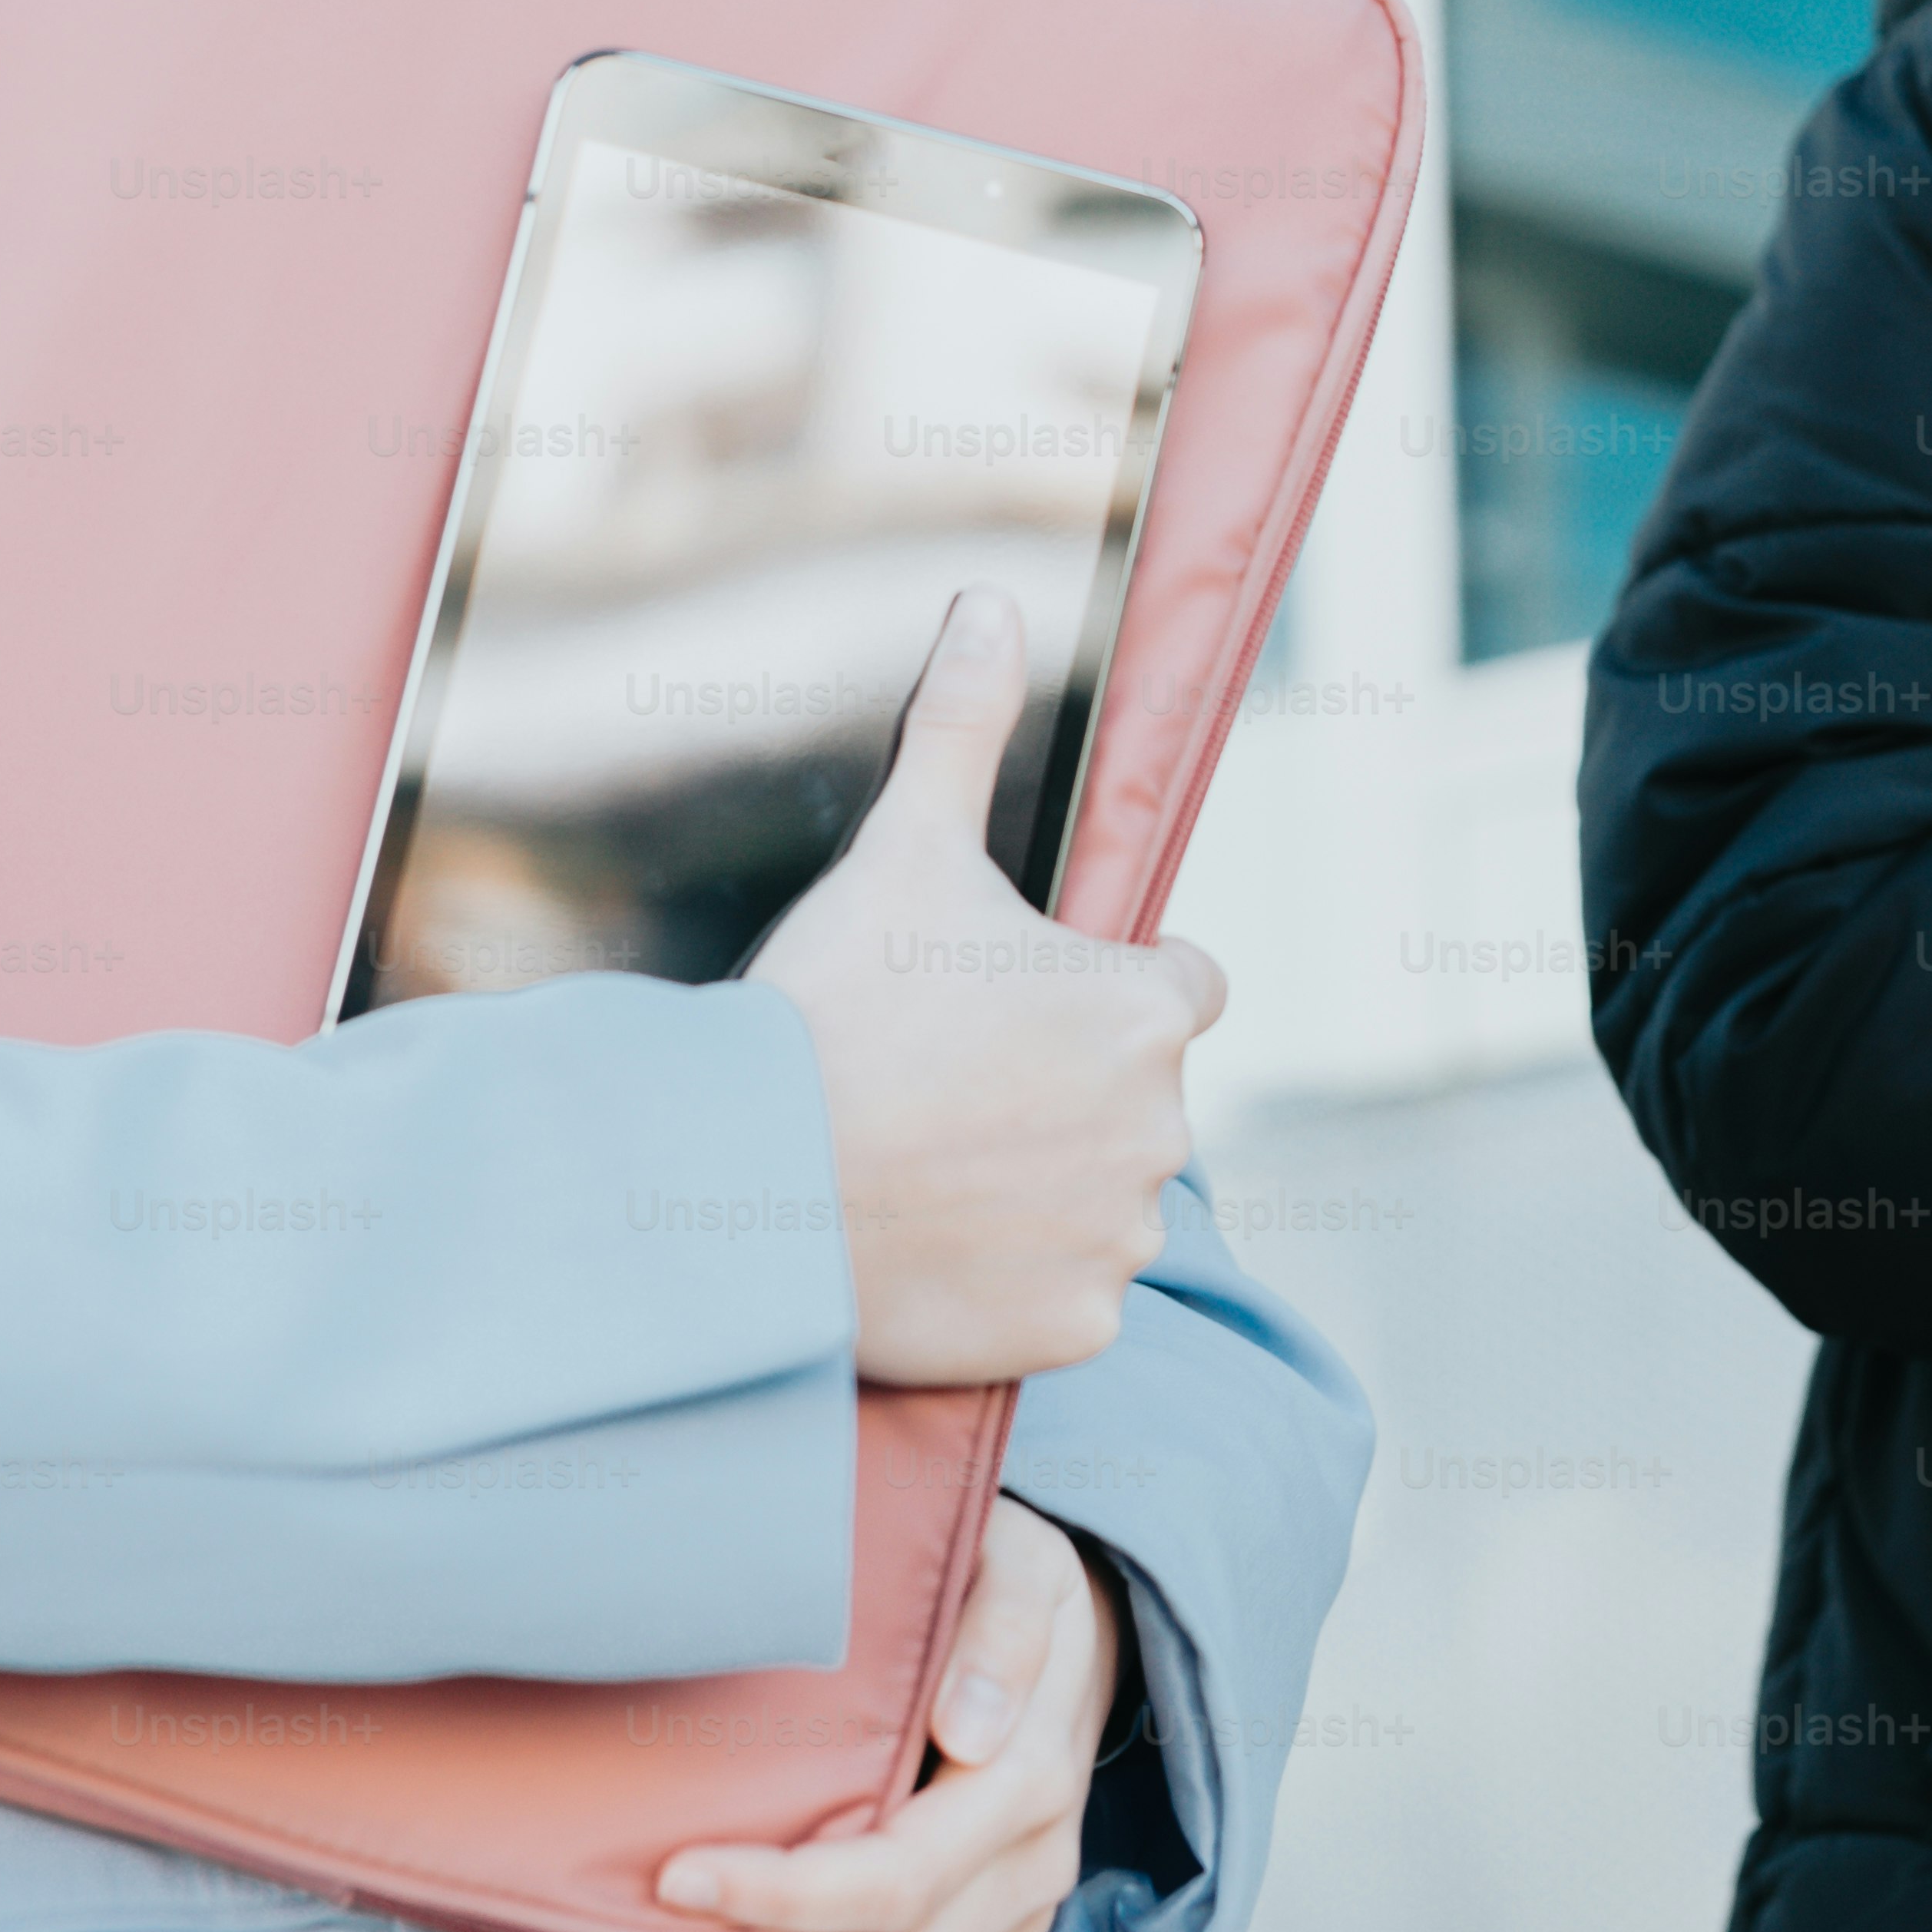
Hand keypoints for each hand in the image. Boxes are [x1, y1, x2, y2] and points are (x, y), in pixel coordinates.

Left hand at [635, 1494, 1124, 1931]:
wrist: (1075, 1638)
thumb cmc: (1013, 1585)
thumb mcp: (1021, 1567)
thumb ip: (1003, 1628)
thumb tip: (966, 1728)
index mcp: (1028, 1782)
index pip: (899, 1873)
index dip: (785, 1891)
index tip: (675, 1879)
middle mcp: (1027, 1868)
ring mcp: (1010, 1915)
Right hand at [747, 587, 1221, 1384]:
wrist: (748, 1184)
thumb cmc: (831, 1007)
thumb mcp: (903, 848)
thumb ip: (961, 724)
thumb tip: (986, 602)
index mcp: (1146, 1009)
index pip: (1183, 986)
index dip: (1108, 986)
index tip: (1025, 1002)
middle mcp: (1162, 1126)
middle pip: (1137, 1099)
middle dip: (1065, 1090)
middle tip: (949, 1088)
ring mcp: (1121, 1236)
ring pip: (1104, 1198)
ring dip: (1048, 1185)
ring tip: (933, 1163)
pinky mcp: (1075, 1328)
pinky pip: (1070, 1298)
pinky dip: (1019, 1280)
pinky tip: (937, 1245)